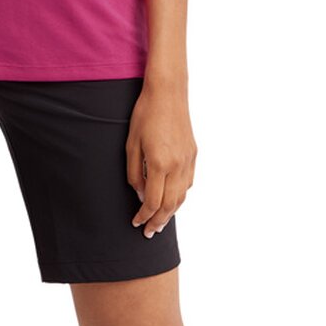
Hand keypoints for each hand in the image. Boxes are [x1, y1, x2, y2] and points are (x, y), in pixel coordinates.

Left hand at [125, 76, 196, 237]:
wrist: (168, 93)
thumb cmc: (145, 115)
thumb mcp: (131, 145)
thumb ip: (134, 174)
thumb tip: (141, 195)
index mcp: (159, 164)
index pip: (153, 202)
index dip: (144, 216)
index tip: (136, 223)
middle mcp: (177, 165)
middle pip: (170, 205)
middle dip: (158, 221)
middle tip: (149, 232)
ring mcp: (188, 160)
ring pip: (182, 196)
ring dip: (171, 213)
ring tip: (160, 222)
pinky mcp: (193, 154)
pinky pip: (188, 183)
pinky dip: (180, 196)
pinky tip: (172, 200)